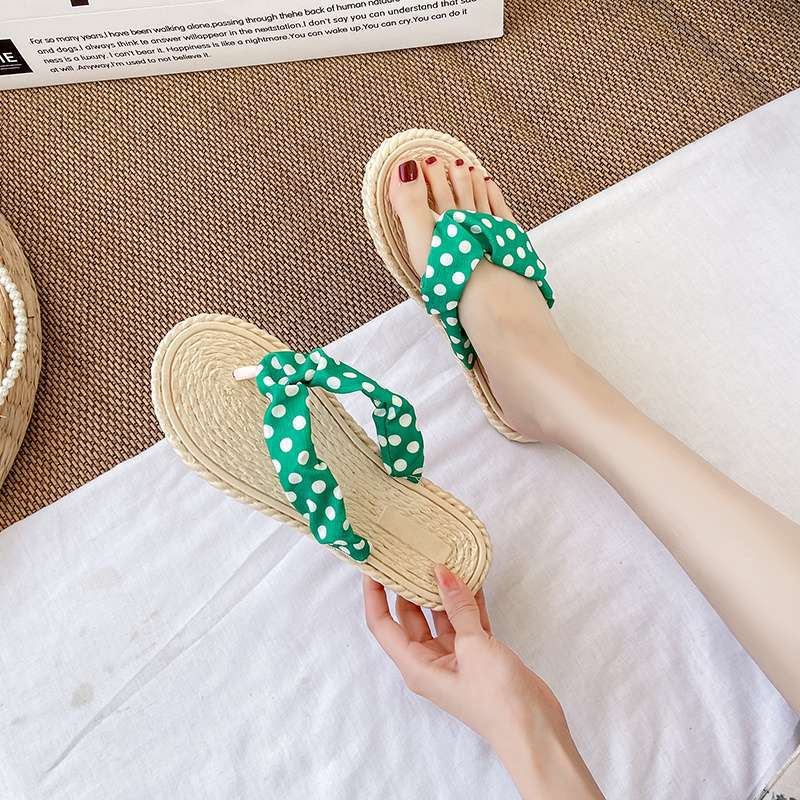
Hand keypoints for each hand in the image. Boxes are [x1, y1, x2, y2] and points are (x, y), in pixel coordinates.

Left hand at [362, 566, 603, 798]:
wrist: (535, 730)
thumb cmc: (496, 698)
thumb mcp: (474, 647)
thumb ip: (458, 607)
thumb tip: (441, 572)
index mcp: (416, 665)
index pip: (383, 624)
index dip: (374, 594)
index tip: (374, 565)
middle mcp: (430, 660)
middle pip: (410, 616)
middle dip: (409, 585)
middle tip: (410, 552)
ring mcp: (455, 657)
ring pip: (440, 615)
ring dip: (442, 590)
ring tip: (441, 555)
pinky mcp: (478, 654)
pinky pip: (466, 621)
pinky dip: (468, 601)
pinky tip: (472, 575)